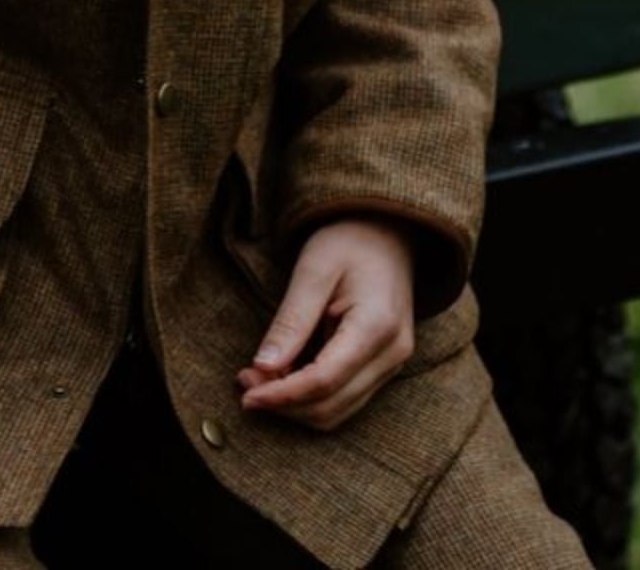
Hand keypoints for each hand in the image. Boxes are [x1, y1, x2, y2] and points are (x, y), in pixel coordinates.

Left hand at [236, 217, 415, 431]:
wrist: (386, 229)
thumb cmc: (348, 241)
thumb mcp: (313, 271)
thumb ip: (291, 322)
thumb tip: (262, 369)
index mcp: (377, 325)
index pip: (324, 381)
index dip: (281, 395)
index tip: (246, 394)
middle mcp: (392, 352)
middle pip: (331, 406)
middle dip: (284, 403)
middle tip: (246, 383)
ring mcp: (393, 362)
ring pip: (339, 410)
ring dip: (296, 405)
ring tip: (260, 380)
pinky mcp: (385, 365)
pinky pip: (346, 397)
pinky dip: (312, 397)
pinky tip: (286, 376)